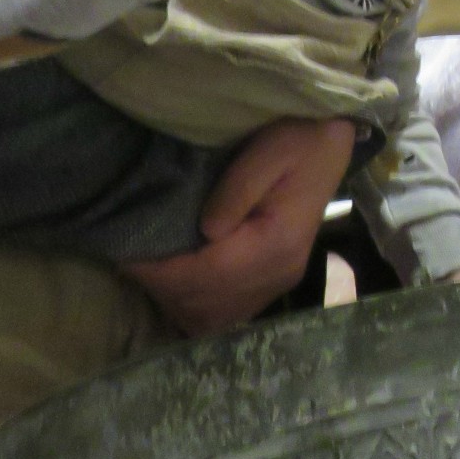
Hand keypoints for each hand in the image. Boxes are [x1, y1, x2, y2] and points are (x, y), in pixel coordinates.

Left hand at [122, 116, 355, 337]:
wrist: (332, 145)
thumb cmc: (298, 139)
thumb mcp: (269, 149)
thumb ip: (238, 187)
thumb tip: (206, 230)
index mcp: (277, 244)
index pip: (207, 274)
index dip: (161, 270)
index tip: (127, 250)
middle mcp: (278, 275)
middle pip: (205, 306)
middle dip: (161, 287)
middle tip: (129, 256)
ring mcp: (276, 285)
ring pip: (212, 319)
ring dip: (174, 299)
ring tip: (149, 267)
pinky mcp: (271, 284)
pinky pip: (223, 314)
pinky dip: (193, 304)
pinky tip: (177, 278)